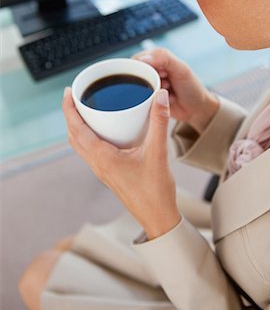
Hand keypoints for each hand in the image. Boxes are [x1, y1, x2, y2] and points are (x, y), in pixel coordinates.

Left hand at [62, 87, 180, 239]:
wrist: (158, 217)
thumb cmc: (155, 190)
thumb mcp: (158, 152)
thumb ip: (159, 122)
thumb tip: (161, 96)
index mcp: (103, 158)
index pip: (77, 130)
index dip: (68, 109)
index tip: (68, 92)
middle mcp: (97, 164)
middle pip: (73, 136)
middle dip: (70, 115)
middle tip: (74, 96)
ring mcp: (101, 170)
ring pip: (80, 145)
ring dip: (77, 127)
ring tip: (84, 110)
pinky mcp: (108, 173)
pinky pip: (90, 151)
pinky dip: (88, 137)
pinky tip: (103, 130)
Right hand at [133, 48, 218, 133]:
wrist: (196, 110)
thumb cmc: (192, 87)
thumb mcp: (181, 69)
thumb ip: (164, 58)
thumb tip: (143, 58)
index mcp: (158, 58)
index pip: (139, 59)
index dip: (146, 68)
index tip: (161, 74)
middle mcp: (151, 70)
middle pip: (136, 75)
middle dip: (150, 82)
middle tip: (167, 85)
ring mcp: (149, 85)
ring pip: (138, 89)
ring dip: (153, 93)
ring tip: (168, 92)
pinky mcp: (148, 99)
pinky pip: (141, 101)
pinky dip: (152, 102)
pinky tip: (165, 100)